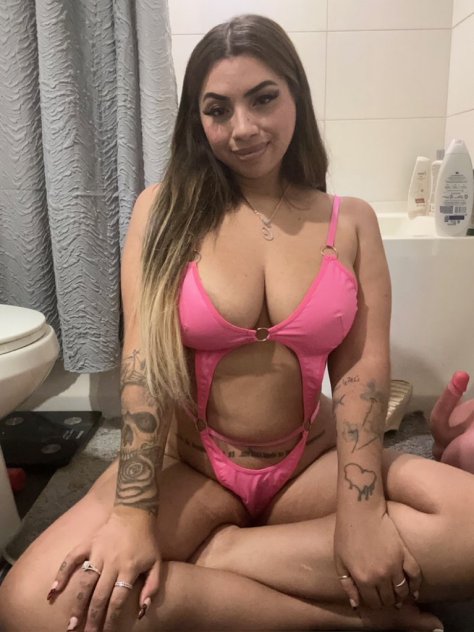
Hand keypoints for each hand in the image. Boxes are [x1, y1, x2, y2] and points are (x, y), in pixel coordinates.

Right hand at [47, 506, 160, 630]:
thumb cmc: (146, 540)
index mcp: (129, 568)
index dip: (111, 619)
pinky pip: (72, 558)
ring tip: (71, 624)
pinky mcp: (88, 543)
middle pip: (100, 595)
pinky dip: (62, 573)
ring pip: (85, 582)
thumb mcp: (156, 562)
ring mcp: (98, 552)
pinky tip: (53, 590)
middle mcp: (112, 562)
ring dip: (77, 604)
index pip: (118, 600)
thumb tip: (143, 611)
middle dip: (92, 618)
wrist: (135, 512)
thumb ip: (152, 586)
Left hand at [334, 508, 421, 608]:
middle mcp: (381, 577)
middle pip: (389, 599)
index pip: (373, 603)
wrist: (361, 511)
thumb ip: (347, 584)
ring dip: (400, 597)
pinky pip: (415, 576)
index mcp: (363, 579)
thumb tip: (356, 605)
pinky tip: (414, 591)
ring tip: (398, 597)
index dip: (374, 604)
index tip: (374, 600)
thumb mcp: (340, 561)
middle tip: (385, 598)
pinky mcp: (405, 554)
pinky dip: (416, 586)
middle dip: (386, 602)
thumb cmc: (346, 534)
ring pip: (402, 591)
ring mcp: (395, 566)